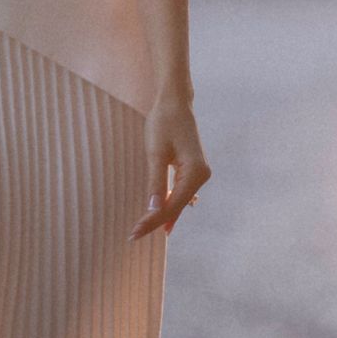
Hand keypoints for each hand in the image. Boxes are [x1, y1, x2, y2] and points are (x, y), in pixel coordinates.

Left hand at [132, 95, 210, 238]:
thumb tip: (153, 210)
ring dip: (162, 214)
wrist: (174, 101)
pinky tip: (161, 216)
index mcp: (196, 172)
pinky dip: (169, 203)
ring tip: (144, 230)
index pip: (172, 204)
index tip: (134, 233)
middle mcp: (202, 175)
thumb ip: (156, 183)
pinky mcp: (193, 170)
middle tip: (133, 236)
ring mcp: (199, 173)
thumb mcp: (156, 153)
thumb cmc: (163, 122)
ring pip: (179, 201)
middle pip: (177, 205)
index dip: (153, 220)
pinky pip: (180, 192)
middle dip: (156, 220)